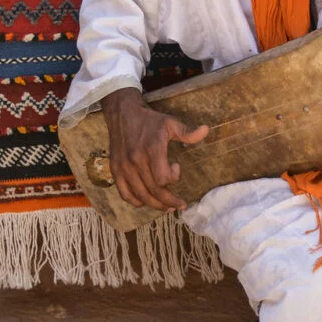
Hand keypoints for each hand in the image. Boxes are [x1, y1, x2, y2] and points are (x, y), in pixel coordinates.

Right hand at [100, 88, 208, 210]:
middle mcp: (136, 161)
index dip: (173, 178)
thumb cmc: (150, 120)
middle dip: (169, 201)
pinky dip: (135, 201)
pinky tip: (145, 202)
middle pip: (154, 191)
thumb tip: (206, 130)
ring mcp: (124, 167)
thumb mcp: (171, 123)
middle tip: (180, 205)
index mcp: (151, 150)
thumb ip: (187, 132)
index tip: (176, 167)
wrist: (123, 114)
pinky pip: (124, 193)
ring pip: (141, 195)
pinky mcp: (115, 170)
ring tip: (167, 207)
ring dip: (155, 205)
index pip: (162, 178)